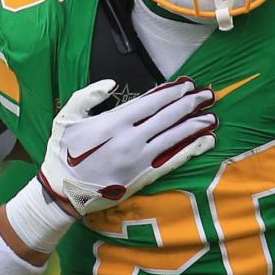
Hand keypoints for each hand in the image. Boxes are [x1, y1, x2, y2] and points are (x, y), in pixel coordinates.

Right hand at [39, 78, 216, 215]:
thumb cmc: (63, 152)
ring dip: (195, 124)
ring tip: (212, 115)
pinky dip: (191, 149)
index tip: (185, 85)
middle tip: (206, 94)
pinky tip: (204, 141)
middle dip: (189, 104)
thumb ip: (88, 96)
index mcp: (113, 123)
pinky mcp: (144, 176)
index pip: (149, 103)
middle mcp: (130, 139)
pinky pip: (173, 160)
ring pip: (174, 137)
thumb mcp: (67, 118)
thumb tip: (112, 83)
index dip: (170, 93)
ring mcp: (140, 159)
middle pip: (167, 117)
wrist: (63, 192)